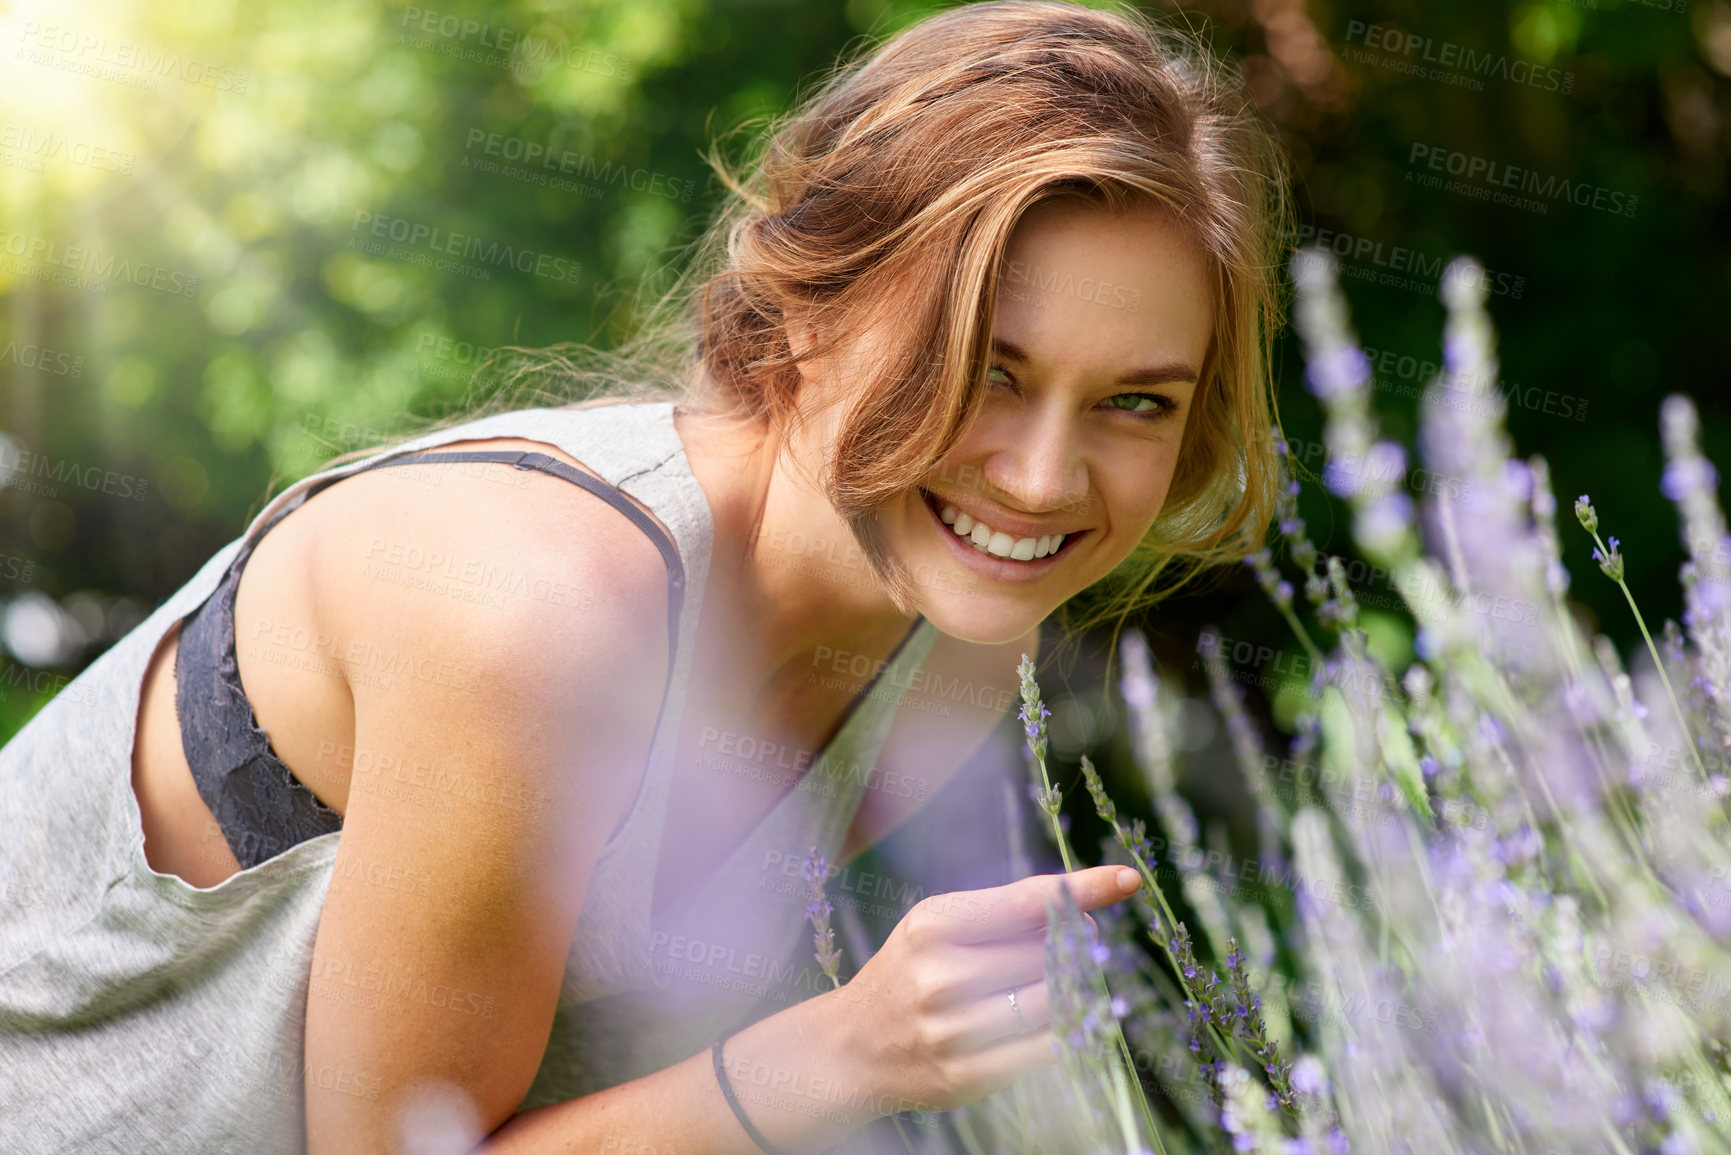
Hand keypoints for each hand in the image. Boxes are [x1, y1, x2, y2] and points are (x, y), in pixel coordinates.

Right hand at [830, 864, 1140, 1113]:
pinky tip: (1065, 1022)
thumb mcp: (939, 926)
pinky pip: (1044, 1050)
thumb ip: (1004, 914)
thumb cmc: (910, 972)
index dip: (1082, 889)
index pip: (1027, 902)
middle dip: (1075, 946)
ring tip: (1071, 983)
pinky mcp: (964, 1076)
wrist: (852, 1046)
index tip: (1126, 879)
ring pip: (1053, 1002)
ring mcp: (952, 1030)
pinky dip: (1066, 1033)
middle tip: (1077, 946)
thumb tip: (1084, 906)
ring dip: (1077, 991)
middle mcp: (942, 975)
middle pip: (1049, 953)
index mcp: (934, 925)